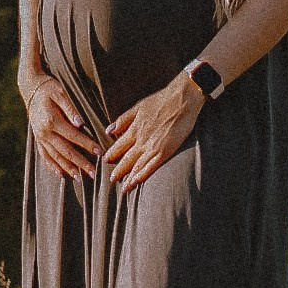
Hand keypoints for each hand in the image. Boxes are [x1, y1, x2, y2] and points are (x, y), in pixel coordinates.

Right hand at [25, 74, 98, 181]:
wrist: (31, 88)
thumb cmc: (49, 88)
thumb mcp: (60, 93)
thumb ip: (70, 109)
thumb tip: (80, 124)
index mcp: (52, 121)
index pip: (74, 136)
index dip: (88, 145)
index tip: (100, 152)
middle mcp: (45, 132)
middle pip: (65, 151)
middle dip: (80, 163)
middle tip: (93, 174)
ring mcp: (40, 137)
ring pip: (55, 156)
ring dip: (68, 168)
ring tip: (80, 178)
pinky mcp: (37, 139)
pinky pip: (44, 155)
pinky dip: (52, 166)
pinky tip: (60, 174)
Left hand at [103, 72, 201, 191]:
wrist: (182, 99)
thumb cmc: (161, 101)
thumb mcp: (138, 107)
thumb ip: (123, 120)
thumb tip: (109, 130)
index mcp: (134, 128)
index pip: (119, 145)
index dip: (112, 154)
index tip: (106, 161)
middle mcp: (141, 139)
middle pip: (126, 159)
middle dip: (118, 170)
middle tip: (111, 180)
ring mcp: (153, 146)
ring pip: (137, 165)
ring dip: (129, 178)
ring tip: (123, 188)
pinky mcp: (165, 151)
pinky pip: (151, 167)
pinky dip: (143, 176)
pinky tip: (137, 183)